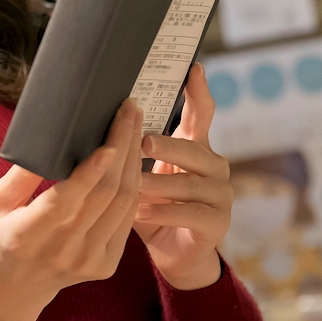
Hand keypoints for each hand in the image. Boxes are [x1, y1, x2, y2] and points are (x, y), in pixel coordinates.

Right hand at [0, 99, 144, 320]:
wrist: (12, 291)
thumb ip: (21, 174)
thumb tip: (49, 136)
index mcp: (27, 235)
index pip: (66, 201)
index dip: (90, 172)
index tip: (108, 143)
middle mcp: (63, 250)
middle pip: (104, 195)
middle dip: (122, 148)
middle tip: (129, 111)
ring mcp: (88, 261)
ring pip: (123, 205)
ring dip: (134, 162)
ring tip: (135, 127)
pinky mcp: (105, 266)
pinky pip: (127, 220)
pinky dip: (135, 188)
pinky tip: (134, 161)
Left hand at [136, 64, 231, 289]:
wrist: (171, 253)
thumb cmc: (152, 206)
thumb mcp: (139, 176)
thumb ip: (132, 153)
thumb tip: (100, 122)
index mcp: (195, 148)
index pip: (201, 114)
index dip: (198, 92)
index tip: (194, 68)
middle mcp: (214, 166)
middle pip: (193, 147)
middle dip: (167, 144)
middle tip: (142, 140)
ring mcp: (221, 194)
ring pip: (190, 181)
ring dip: (159, 183)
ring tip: (134, 185)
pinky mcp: (218, 222)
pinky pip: (191, 212)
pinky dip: (163, 212)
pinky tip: (141, 212)